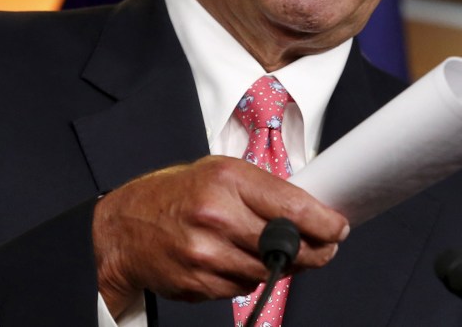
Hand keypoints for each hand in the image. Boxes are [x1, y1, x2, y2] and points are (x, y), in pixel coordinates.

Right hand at [91, 155, 348, 316]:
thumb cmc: (175, 195)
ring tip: (266, 250)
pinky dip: (247, 279)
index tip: (337, 228)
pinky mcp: (198, 282)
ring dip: (279, 267)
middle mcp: (217, 215)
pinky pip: (242, 289)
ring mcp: (206, 253)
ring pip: (269, 273)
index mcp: (227, 179)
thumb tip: (310, 210)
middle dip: (312, 251)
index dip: (325, 223)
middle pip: (288, 247)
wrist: (123, 227)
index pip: (294, 206)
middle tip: (322, 248)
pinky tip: (233, 261)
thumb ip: (262, 190)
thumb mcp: (218, 173)